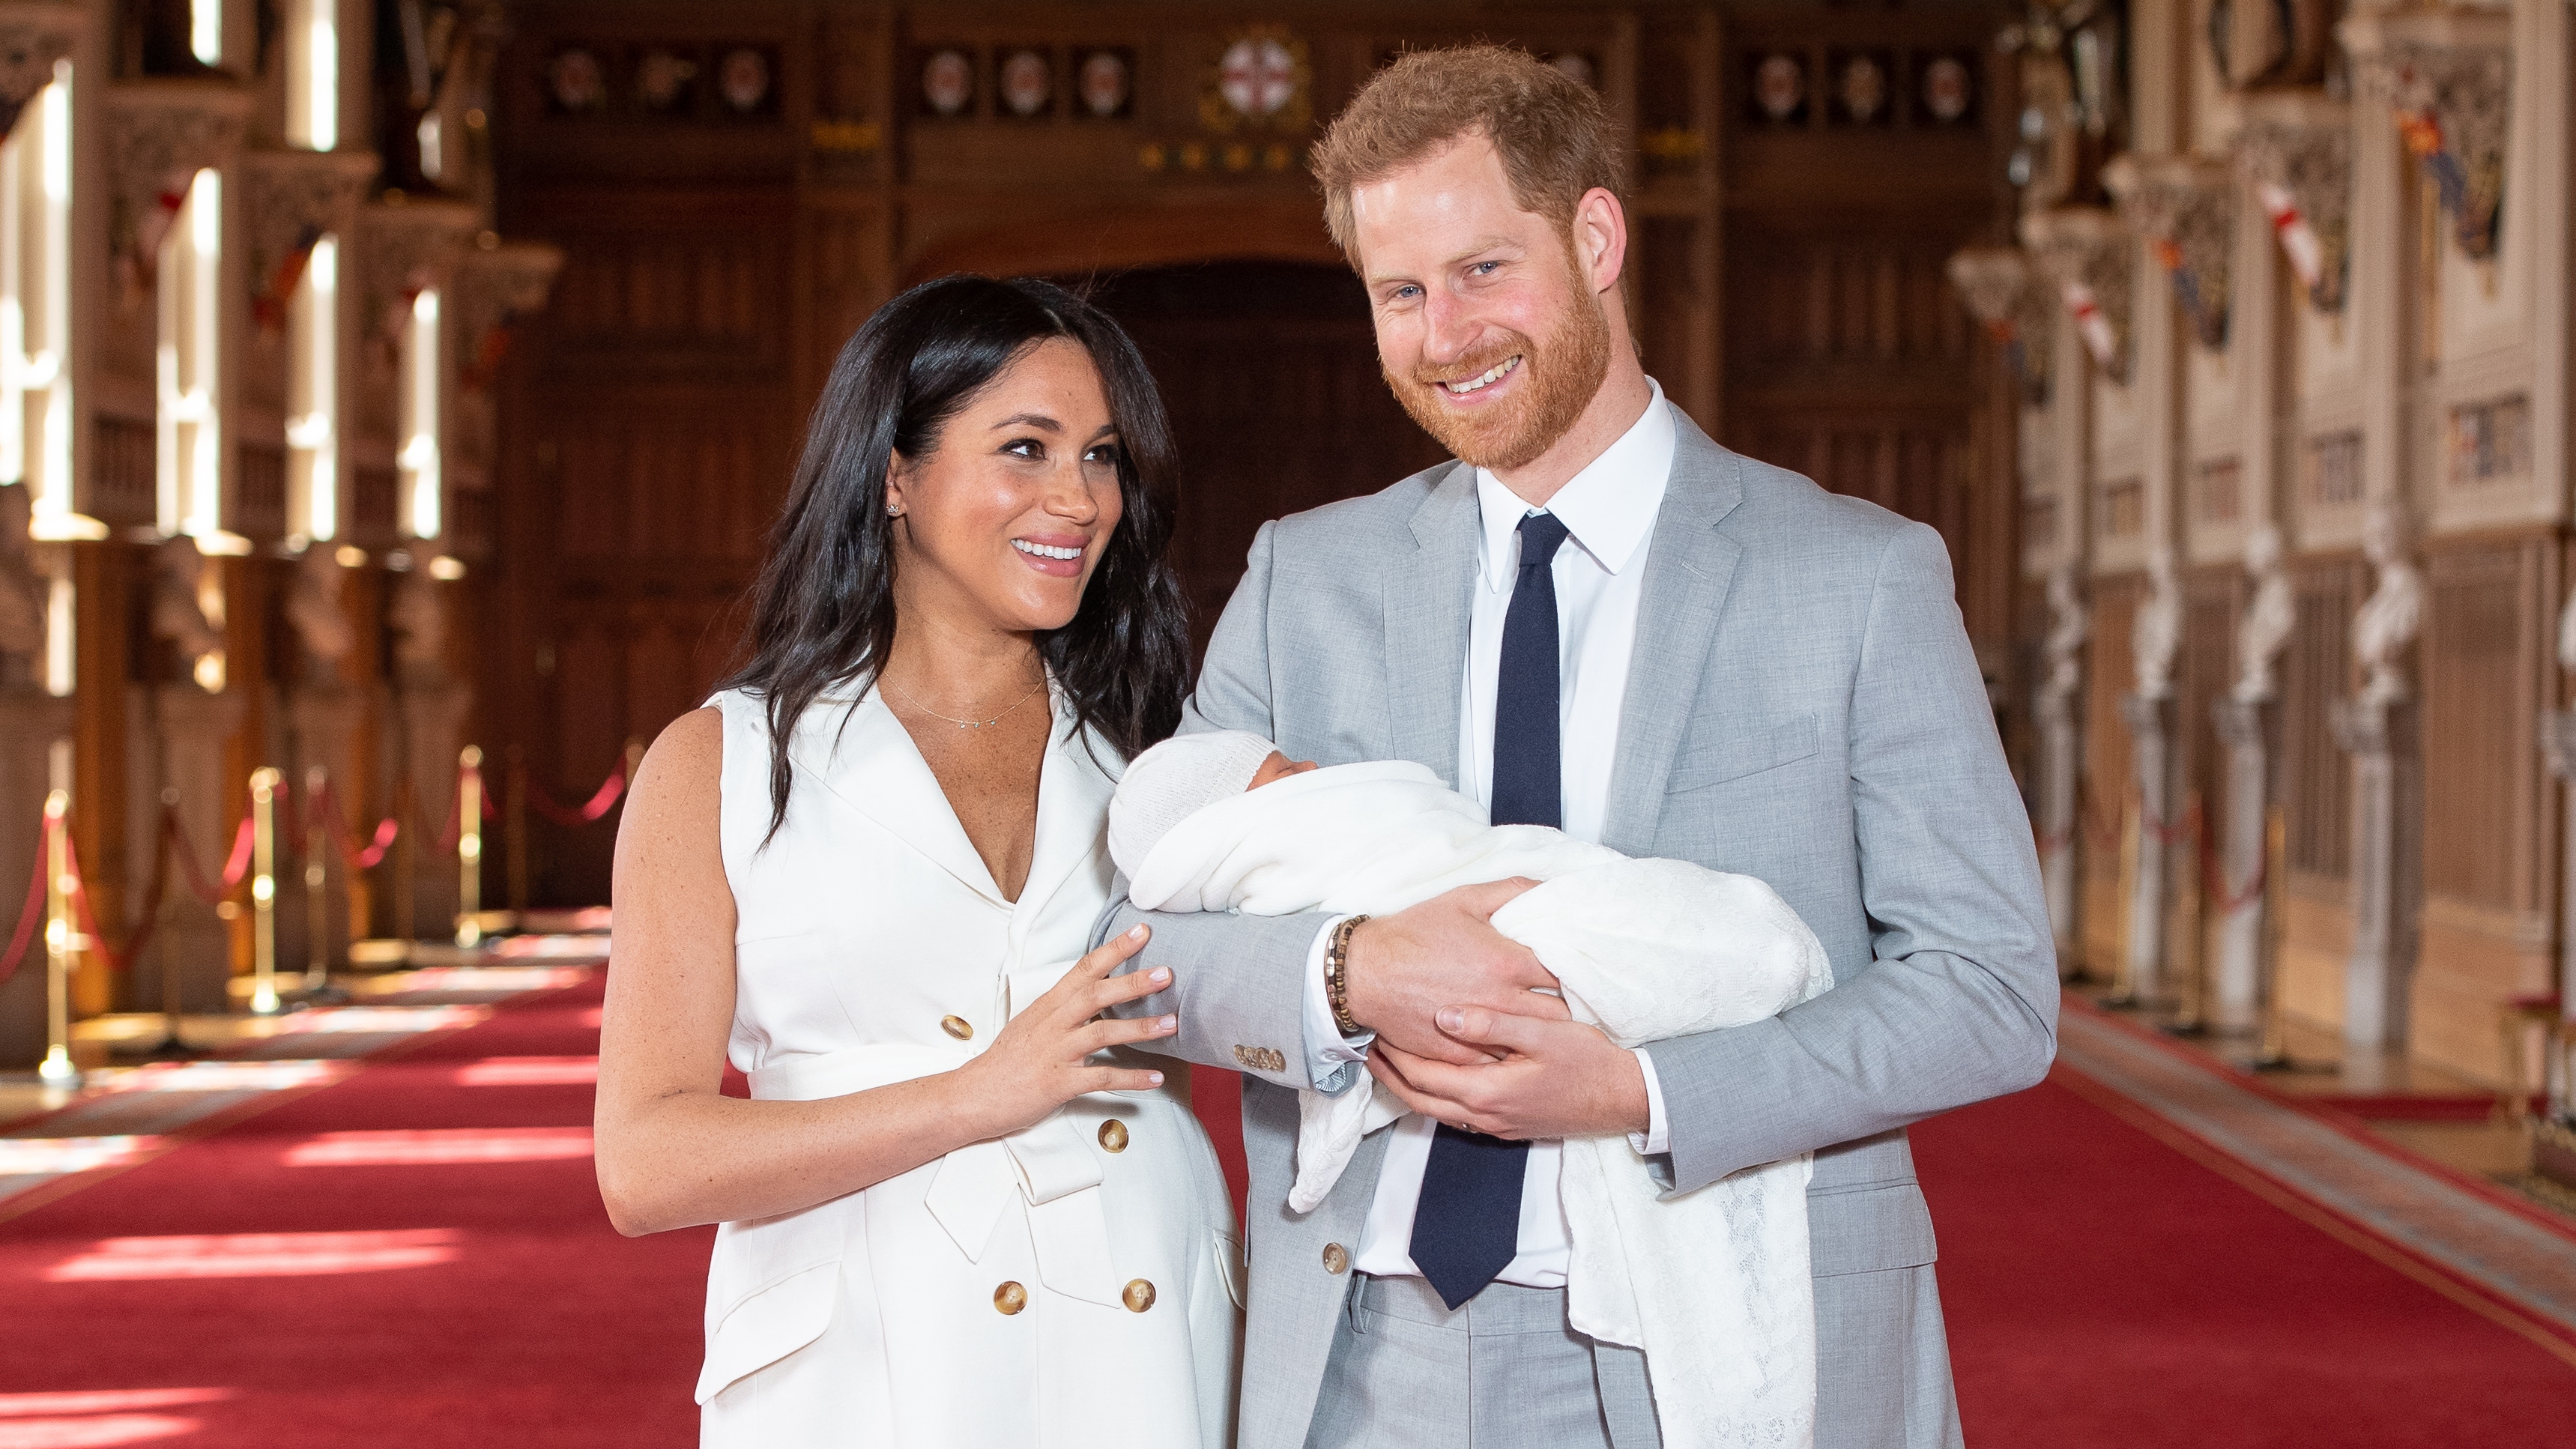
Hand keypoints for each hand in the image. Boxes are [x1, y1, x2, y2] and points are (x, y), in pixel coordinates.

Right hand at [954, 924, 1174, 1138]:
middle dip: (1132, 982)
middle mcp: (1052, 1024)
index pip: (1083, 969)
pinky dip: (1131, 1078)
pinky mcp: (1058, 1083)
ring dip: (1139, 1028)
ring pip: (1102, 1034)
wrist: (974, 1096)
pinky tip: (1156, 1078)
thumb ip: (1063, 1009)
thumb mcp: (1032, 1023)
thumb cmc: (1006, 1060)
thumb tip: (1095, 996)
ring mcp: (1055, 1053)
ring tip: (1171, 1024)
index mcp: (1048, 1006)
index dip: (1114, 949)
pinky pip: (1100, 1078)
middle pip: (1095, 995)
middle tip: (1167, 973)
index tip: (1142, 931)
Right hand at [1343, 879, 1566, 1065]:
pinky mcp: (1461, 1055)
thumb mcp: (1464, 899)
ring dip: (1542, 1035)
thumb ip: (1512, 891)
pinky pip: (1501, 1061)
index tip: (1580, 972)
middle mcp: (1500, 1000)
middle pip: (1559, 1015)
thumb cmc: (1414, 934)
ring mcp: (1481, 1032)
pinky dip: (1510, 1054)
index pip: (1566, 974)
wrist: (1365, 973)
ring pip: (1532, 1042)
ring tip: (1550, 1028)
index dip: (1577, 973)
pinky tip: (1515, 1046)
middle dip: (1568, 1008)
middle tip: (1572, 1003)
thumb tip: (1549, 888)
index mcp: (1507, 962)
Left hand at [1368, 1006, 1647, 1139]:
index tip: (1375, 1030)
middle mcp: (1484, 1116)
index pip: (1422, 1076)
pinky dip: (1435, 1095)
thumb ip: (1492, 1024)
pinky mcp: (1506, 1125)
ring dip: (1409, 1087)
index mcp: (1487, 1091)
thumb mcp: (1543, 1033)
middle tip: (1370, 1046)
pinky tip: (1435, 1075)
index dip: (1394, 1055)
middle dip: (1390, 1074)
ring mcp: (1495, 1125)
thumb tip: (1444, 1016)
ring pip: (1435, 1110)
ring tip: (1392, 1060)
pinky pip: (1456, 1113)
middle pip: (1419, 1100)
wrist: (1623, 1099)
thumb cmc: (1588, 1062)